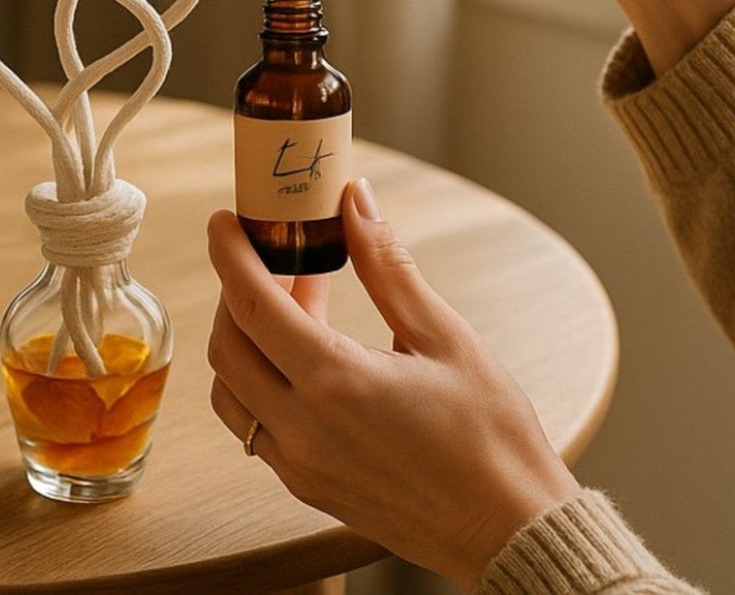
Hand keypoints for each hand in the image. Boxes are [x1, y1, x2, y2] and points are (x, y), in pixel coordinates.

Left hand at [208, 180, 579, 589]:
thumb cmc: (491, 436)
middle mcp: (303, 430)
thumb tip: (356, 200)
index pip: (253, 305)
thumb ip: (388, 266)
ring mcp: (300, 466)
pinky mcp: (308, 488)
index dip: (231, 255)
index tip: (224, 220)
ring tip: (295, 303)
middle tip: (271, 256)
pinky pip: (254, 427)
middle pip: (227, 346)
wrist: (510, 533)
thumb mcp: (445, 336)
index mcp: (336, 384)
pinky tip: (306, 356)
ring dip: (244, 339)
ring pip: (231, 391)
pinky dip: (259, 381)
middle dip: (236, 292)